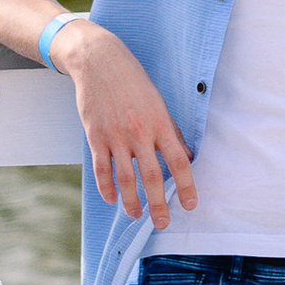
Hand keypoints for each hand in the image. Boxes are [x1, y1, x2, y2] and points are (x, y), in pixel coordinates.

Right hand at [56, 22, 197, 223]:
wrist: (99, 61)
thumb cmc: (133, 81)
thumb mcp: (159, 102)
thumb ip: (170, 130)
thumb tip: (185, 156)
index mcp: (160, 123)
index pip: (178, 161)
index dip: (186, 186)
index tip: (189, 205)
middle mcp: (139, 132)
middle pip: (152, 177)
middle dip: (158, 204)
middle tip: (162, 222)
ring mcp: (115, 136)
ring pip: (125, 178)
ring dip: (132, 201)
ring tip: (136, 215)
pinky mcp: (95, 136)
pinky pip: (101, 169)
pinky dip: (106, 187)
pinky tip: (112, 199)